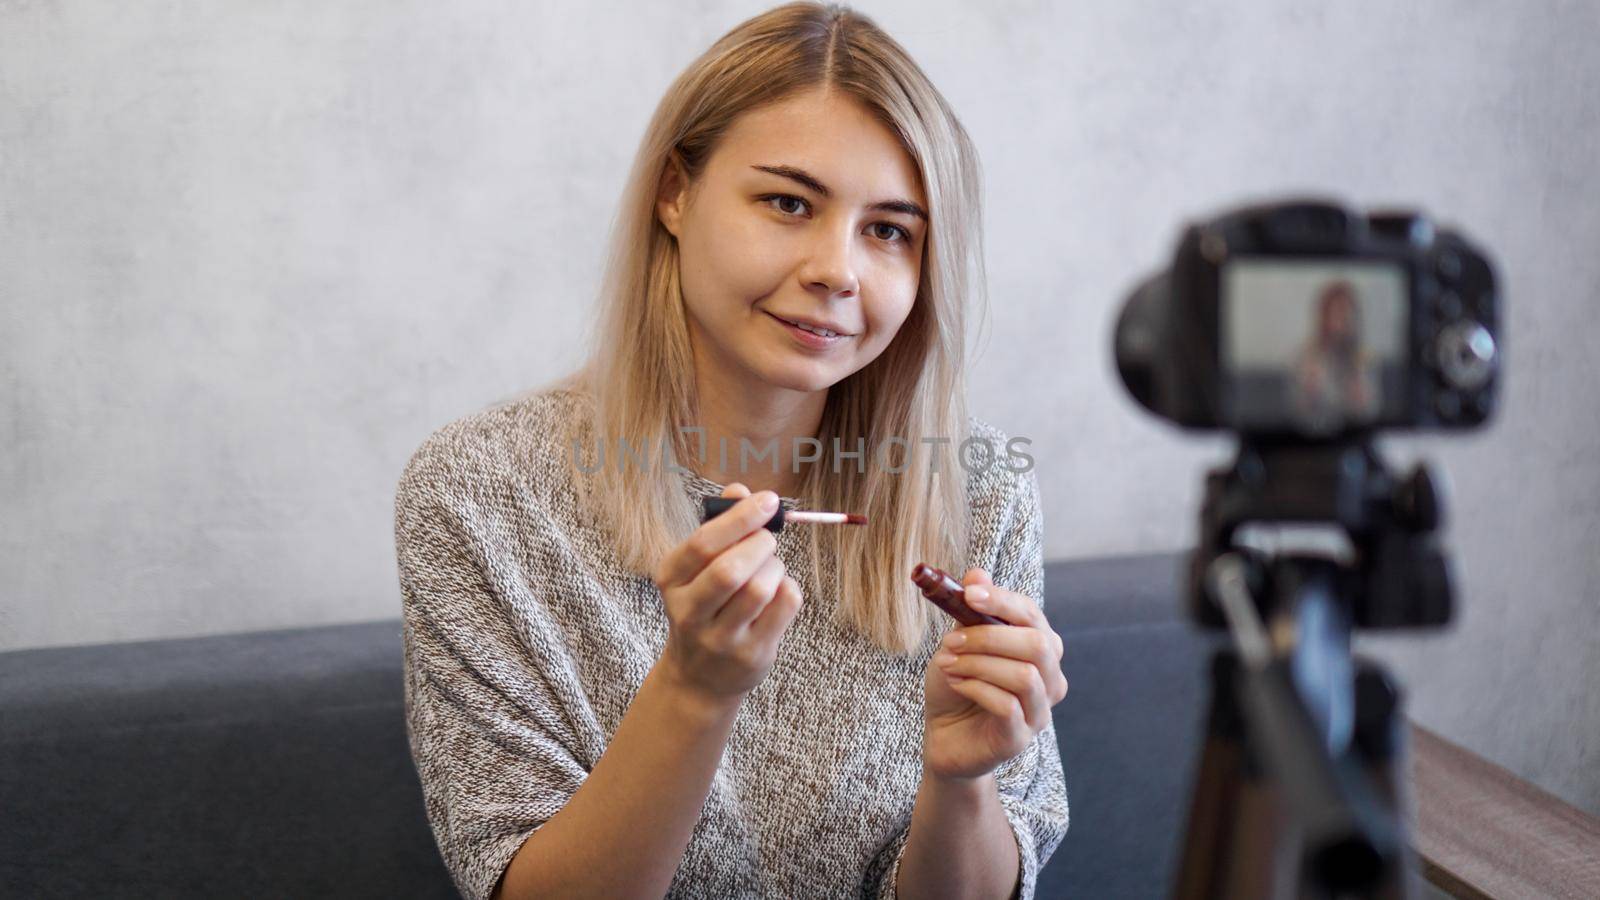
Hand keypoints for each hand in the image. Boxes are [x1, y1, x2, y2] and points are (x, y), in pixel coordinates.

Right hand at [652, 483, 803, 707]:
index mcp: (670, 580)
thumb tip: (739, 489)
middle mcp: (689, 612)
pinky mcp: (751, 655)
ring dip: (775, 567)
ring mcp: (720, 639)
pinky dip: (789, 588)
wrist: (699, 677)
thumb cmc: (705, 605)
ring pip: (760, 589)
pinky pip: (784, 607)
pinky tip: (778, 591)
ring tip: (771, 568)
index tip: (769, 500)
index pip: (702, 544)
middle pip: (730, 570)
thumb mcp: (698, 568)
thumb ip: (718, 526)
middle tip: (768, 539)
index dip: (740, 517)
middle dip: (760, 544)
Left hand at [921, 568, 1067, 780]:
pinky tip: (954, 684)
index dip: (1003, 601)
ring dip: (978, 664)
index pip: (1033, 616)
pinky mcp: (1020, 739)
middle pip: (1038, 645)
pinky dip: (975, 688)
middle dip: (989, 636)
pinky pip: (1007, 706)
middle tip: (951, 639)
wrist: (944, 736)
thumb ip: (971, 612)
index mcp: (1040, 648)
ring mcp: (1039, 712)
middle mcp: (1050, 679)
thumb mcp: (959, 642)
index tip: (968, 594)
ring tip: (947, 663)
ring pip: (1024, 676)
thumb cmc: (957, 685)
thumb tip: (977, 573)